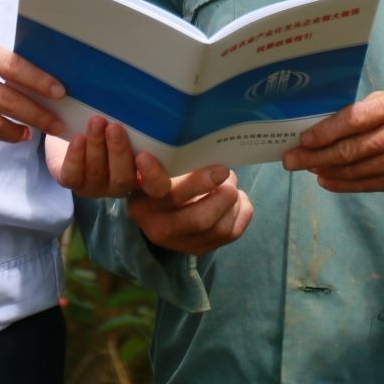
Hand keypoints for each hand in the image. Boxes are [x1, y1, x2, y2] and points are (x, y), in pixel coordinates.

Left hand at [49, 116, 145, 198]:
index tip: (144, 155)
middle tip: (115, 127)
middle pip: (124, 178)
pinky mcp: (71, 182)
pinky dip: (75, 157)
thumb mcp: (128, 124)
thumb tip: (146, 107)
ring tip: (96, 121)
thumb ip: (139, 124)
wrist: (73, 128)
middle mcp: (119, 185)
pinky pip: (73, 176)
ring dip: (97, 145)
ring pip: (97, 172)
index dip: (153, 176)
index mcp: (141, 173)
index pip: (156, 187)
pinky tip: (78, 138)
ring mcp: (94, 186)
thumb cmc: (110, 124)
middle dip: (118, 151)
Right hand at [126, 160, 253, 254]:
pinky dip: (242, 212)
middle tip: (225, 171)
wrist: (162, 213)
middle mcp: (157, 228)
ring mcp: (181, 243)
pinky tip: (237, 199)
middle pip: (198, 218)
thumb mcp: (158, 170)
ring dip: (232, 201)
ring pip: (219, 228)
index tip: (155, 155)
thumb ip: (168, 159)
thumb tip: (191, 134)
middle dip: (220, 194)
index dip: (154, 172)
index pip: (153, 189)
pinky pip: (232, 233)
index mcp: (142, 204)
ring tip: (231, 184)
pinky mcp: (200, 248)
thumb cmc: (164, 180)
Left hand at [281, 89, 383, 192]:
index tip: (304, 137)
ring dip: (324, 169)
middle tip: (290, 159)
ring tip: (304, 166)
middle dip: (314, 155)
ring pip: (353, 169)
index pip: (354, 119)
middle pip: (349, 149)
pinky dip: (341, 183)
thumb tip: (326, 126)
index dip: (326, 131)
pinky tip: (323, 179)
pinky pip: (364, 184)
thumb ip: (364, 110)